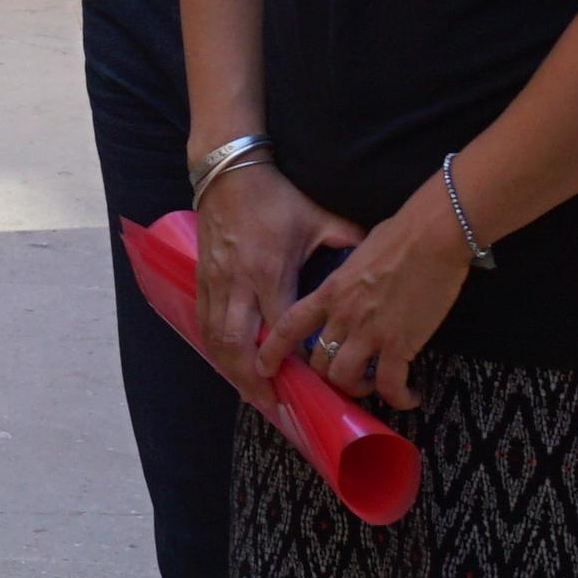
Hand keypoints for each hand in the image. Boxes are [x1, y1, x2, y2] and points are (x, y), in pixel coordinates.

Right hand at [189, 155, 355, 407]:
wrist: (229, 172)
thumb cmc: (276, 197)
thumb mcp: (317, 217)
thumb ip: (346, 239)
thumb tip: (374, 254)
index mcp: (271, 272)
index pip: (278, 329)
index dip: (287, 359)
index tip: (302, 382)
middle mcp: (239, 284)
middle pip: (240, 345)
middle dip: (253, 379)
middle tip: (272, 404)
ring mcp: (217, 283)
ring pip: (217, 339)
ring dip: (231, 371)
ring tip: (250, 394)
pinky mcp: (202, 278)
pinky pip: (205, 323)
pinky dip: (215, 349)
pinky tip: (228, 364)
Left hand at [262, 190, 474, 409]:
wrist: (433, 234)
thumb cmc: (402, 233)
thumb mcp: (361, 251)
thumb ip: (350, 275)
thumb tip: (356, 279)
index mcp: (331, 291)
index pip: (290, 325)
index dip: (272, 351)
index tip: (264, 368)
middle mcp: (343, 315)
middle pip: (318, 363)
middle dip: (329, 376)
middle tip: (347, 377)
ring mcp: (370, 331)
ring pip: (345, 378)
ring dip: (358, 388)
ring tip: (375, 386)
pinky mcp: (400, 343)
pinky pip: (390, 384)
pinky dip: (399, 397)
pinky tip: (410, 396)